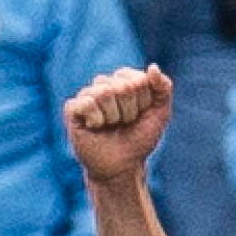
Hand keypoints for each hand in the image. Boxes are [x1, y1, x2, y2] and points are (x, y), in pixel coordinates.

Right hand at [65, 64, 172, 182]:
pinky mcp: (72, 108)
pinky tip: (95, 128)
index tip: (140, 116)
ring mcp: (87, 95)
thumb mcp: (160, 114)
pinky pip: (87, 103)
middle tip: (125, 124)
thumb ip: (163, 88)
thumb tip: (153, 67)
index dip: (143, 103)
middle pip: (122, 86)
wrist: (123, 167)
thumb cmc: (139, 140)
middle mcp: (104, 84)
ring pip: (104, 92)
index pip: (137, 79)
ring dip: (114, 117)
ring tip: (111, 127)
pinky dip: (97, 120)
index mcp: (123, 81)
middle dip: (130, 111)